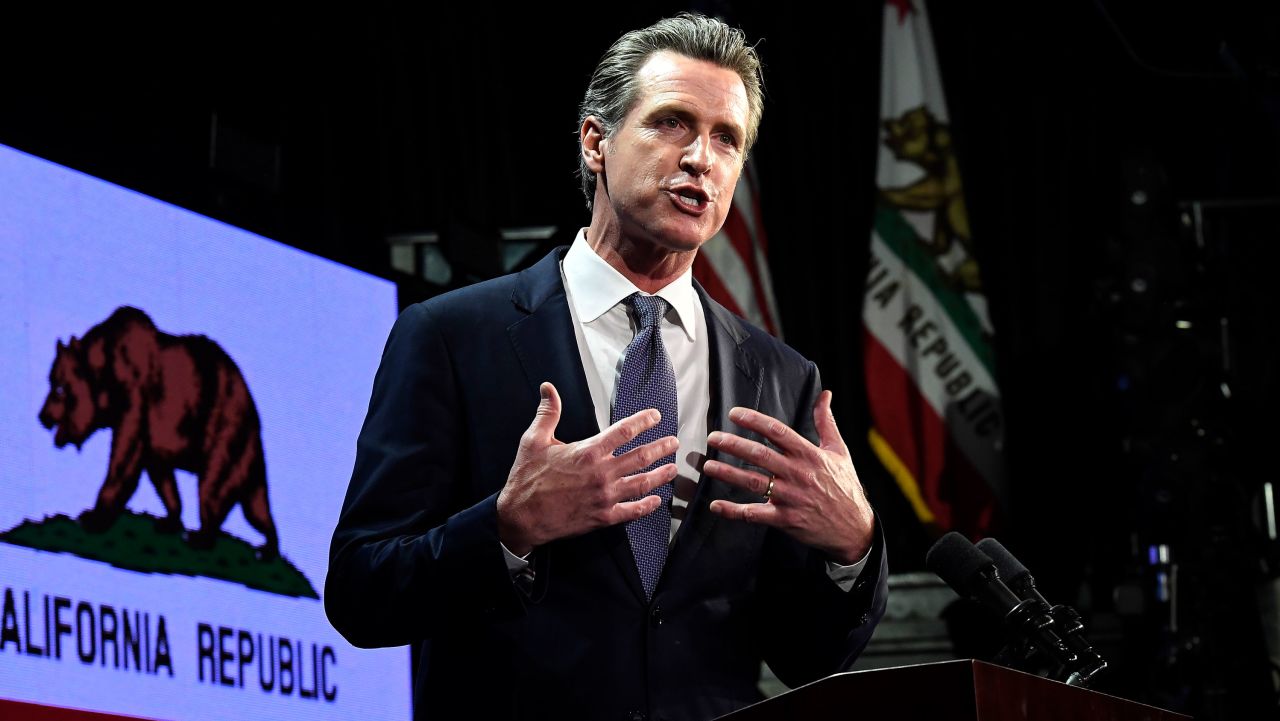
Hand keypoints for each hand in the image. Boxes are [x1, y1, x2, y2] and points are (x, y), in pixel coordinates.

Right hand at [496, 382, 678, 555]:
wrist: (521, 517)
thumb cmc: (527, 479)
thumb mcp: (533, 440)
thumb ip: (548, 413)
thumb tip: (549, 389)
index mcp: (588, 452)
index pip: (625, 431)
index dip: (644, 421)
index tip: (655, 416)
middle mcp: (602, 473)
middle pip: (641, 456)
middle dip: (661, 447)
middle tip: (673, 442)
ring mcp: (605, 497)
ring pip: (642, 483)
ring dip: (661, 475)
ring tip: (673, 468)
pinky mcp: (603, 517)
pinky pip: (632, 511)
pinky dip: (647, 506)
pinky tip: (656, 501)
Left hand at [704, 391, 873, 564]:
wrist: (855, 528)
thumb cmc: (845, 486)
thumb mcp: (839, 451)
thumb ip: (826, 422)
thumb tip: (824, 395)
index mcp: (809, 454)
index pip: (778, 432)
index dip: (754, 421)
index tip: (734, 414)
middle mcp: (798, 474)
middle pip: (761, 455)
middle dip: (734, 444)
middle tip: (713, 437)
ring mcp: (791, 498)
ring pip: (754, 483)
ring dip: (728, 474)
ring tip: (708, 466)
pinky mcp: (786, 519)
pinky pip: (755, 514)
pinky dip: (733, 511)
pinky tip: (716, 506)